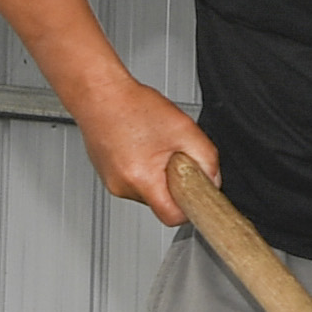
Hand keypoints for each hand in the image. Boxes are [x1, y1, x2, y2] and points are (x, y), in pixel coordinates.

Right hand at [78, 82, 219, 226]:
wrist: (100, 94)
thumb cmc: (134, 107)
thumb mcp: (186, 130)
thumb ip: (207, 160)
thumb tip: (212, 181)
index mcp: (141, 179)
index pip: (172, 217)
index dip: (190, 209)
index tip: (196, 197)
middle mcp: (122, 187)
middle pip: (162, 203)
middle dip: (174, 184)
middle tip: (173, 156)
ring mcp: (112, 183)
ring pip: (150, 192)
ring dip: (159, 175)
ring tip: (155, 146)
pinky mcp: (109, 176)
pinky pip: (137, 181)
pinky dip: (146, 169)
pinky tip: (143, 146)